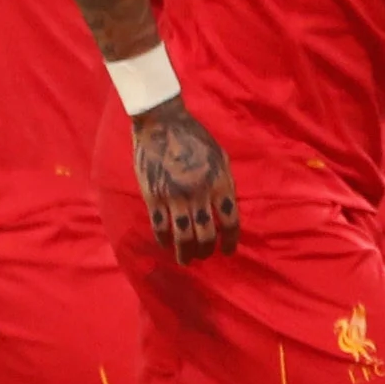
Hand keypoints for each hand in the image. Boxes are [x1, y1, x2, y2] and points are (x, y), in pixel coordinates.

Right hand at [131, 99, 237, 262]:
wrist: (162, 123)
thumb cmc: (195, 138)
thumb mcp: (220, 157)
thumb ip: (225, 183)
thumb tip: (228, 208)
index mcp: (220, 183)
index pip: (230, 222)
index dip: (230, 241)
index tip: (228, 251)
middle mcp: (199, 193)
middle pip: (206, 235)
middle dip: (206, 250)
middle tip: (204, 255)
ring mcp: (175, 196)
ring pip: (183, 236)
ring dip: (186, 253)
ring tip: (187, 260)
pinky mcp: (154, 196)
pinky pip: (160, 227)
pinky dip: (164, 240)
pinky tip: (166, 245)